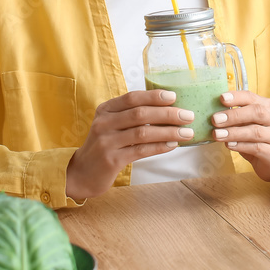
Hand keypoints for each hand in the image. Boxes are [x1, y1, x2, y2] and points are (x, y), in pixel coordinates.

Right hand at [66, 89, 194, 199]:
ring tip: (187, 132)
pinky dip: (159, 147)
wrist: (81, 173)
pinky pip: (140, 151)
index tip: (174, 97)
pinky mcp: (111, 160)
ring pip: (143, 132)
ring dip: (168, 132)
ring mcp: (107, 141)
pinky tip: (172, 145)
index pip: (132, 97)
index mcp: (106, 110)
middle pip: (140, 114)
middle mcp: (104, 123)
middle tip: (188, 116)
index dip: (154, 96)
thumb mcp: (111, 125)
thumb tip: (166, 109)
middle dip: (168, 114)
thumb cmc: (104, 146)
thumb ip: (130, 116)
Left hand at [211, 91, 269, 181]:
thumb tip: (214, 113)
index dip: (237, 97)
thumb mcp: (246, 124)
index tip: (221, 98)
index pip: (252, 97)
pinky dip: (240, 146)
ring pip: (255, 132)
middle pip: (257, 112)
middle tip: (215, 119)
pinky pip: (257, 148)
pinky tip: (229, 145)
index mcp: (267, 106)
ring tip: (217, 134)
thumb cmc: (255, 138)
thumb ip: (235, 117)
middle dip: (234, 115)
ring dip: (234, 132)